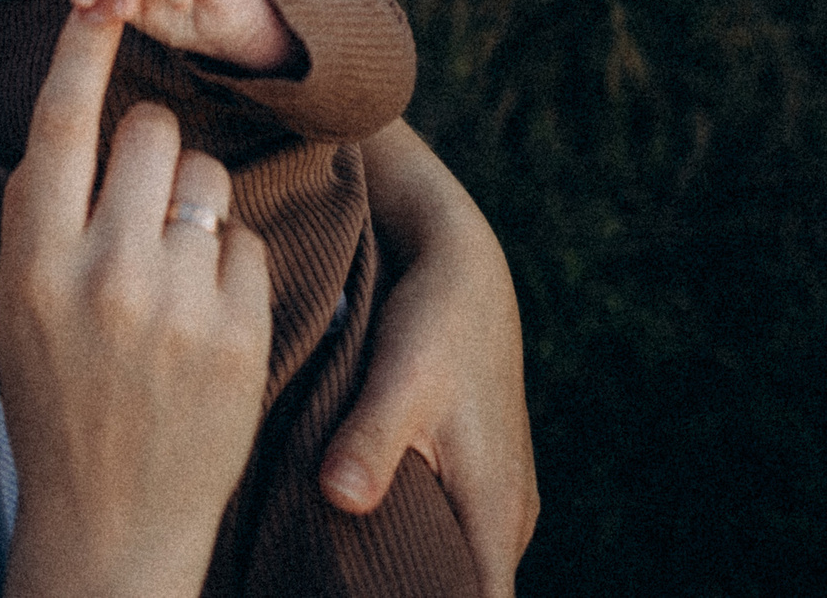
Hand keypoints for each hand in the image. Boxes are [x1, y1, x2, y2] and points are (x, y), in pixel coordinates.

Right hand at [0, 0, 272, 597]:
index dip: (83, 51)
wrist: (111, 522)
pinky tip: (205, 321)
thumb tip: (77, 114)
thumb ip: (46, 215)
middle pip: (151, 133)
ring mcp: (177, 305)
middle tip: (142, 205)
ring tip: (173, 275)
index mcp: (33, 261)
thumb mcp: (19, 305)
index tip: (103, 0)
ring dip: (197, 207)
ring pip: (210, 180)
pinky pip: (248, 241)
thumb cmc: (57, 397)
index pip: (62, 125)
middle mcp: (103, 274)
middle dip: (154, 151)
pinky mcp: (240, 334)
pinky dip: (231, 266)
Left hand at [319, 123, 536, 597]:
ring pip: (456, 565)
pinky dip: (411, 541)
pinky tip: (349, 535)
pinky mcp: (475, 477)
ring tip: (327, 572)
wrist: (461, 261)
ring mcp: (495, 499)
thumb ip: (371, 439)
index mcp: (495, 509)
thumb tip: (341, 497)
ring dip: (410, 573)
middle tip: (321, 587)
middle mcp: (506, 516)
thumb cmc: (437, 316)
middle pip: (464, 592)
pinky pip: (449, 532)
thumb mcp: (402, 374)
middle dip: (403, 597)